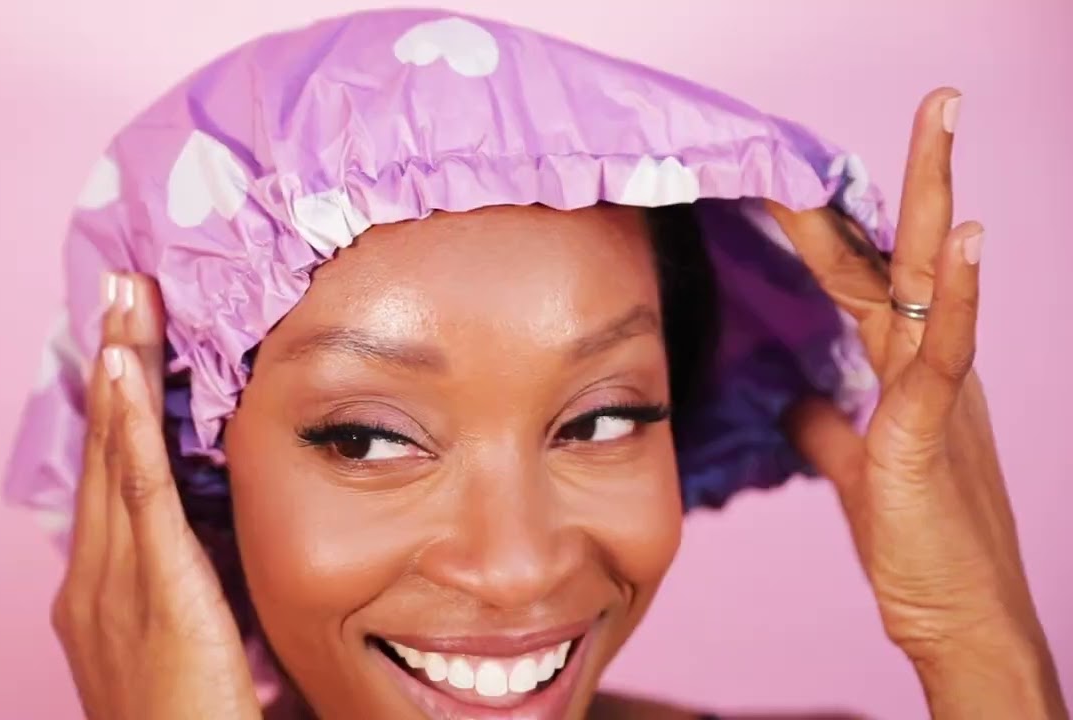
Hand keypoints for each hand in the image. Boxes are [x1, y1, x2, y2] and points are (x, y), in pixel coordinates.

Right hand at [50, 273, 262, 719]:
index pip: (111, 475)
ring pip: (114, 451)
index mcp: (103, 586)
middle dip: (112, 364)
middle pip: (104, 447)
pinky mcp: (148, 587)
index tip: (128, 341)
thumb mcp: (190, 641)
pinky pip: (135, 489)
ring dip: (118, 369)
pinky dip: (126, 423)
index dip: (118, 402)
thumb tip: (225, 539)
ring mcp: (110, 579)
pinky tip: (121, 368)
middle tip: (119, 288)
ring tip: (122, 299)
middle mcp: (93, 574)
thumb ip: (197, 585)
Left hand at [768, 89, 1066, 716]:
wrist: (955, 619)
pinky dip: (957, 294)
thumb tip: (799, 397)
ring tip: (943, 118)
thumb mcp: (859, 470)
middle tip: (936, 96)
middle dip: (913, 174)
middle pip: (910, 254)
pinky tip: (962, 238)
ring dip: (933, 196)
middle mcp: (931, 367)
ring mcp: (941, 393)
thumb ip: (830, 427)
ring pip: (933, 278)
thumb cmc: (918, 547)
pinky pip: (948, 351)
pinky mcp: (936, 432)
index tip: (804, 172)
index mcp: (908, 371)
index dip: (835, 225)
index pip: (868, 278)